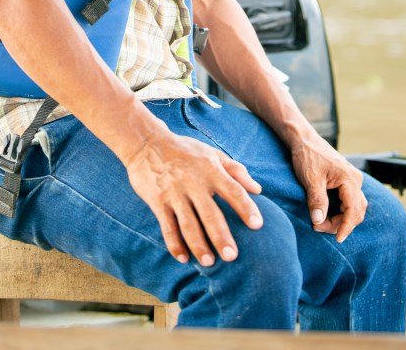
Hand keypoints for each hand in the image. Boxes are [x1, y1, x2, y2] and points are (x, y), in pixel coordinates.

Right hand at [123, 130, 262, 265]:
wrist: (146, 143)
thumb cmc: (185, 150)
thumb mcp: (211, 153)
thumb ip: (236, 170)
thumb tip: (258, 189)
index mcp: (210, 169)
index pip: (233, 190)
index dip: (246, 208)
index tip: (257, 225)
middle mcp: (193, 182)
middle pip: (210, 214)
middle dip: (221, 237)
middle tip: (232, 257)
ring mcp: (174, 193)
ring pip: (188, 224)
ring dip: (199, 245)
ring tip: (209, 263)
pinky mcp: (158, 201)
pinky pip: (167, 227)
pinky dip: (175, 244)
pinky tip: (183, 258)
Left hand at [290, 133, 366, 242]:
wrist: (304, 139)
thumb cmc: (307, 155)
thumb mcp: (310, 178)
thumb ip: (316, 200)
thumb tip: (318, 221)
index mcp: (349, 179)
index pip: (353, 210)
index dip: (346, 227)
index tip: (338, 239)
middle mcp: (355, 179)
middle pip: (356, 211)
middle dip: (340, 224)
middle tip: (318, 227)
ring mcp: (352, 180)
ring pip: (354, 208)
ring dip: (341, 219)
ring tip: (320, 222)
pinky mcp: (347, 181)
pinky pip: (350, 201)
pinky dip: (341, 212)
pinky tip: (327, 214)